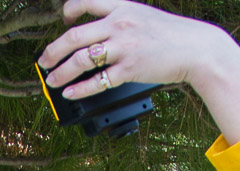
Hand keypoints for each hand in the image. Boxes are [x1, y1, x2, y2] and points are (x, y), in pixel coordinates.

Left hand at [37, 0, 239, 143]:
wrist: (196, 48)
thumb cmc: (170, 34)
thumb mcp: (142, 15)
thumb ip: (119, 19)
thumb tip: (97, 31)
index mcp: (121, 6)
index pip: (84, 2)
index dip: (68, 12)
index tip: (62, 22)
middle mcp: (119, 24)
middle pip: (74, 36)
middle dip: (53, 51)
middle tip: (43, 61)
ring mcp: (124, 46)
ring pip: (81, 59)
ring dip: (61, 71)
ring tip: (51, 79)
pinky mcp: (129, 68)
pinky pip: (97, 81)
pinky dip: (79, 89)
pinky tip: (70, 93)